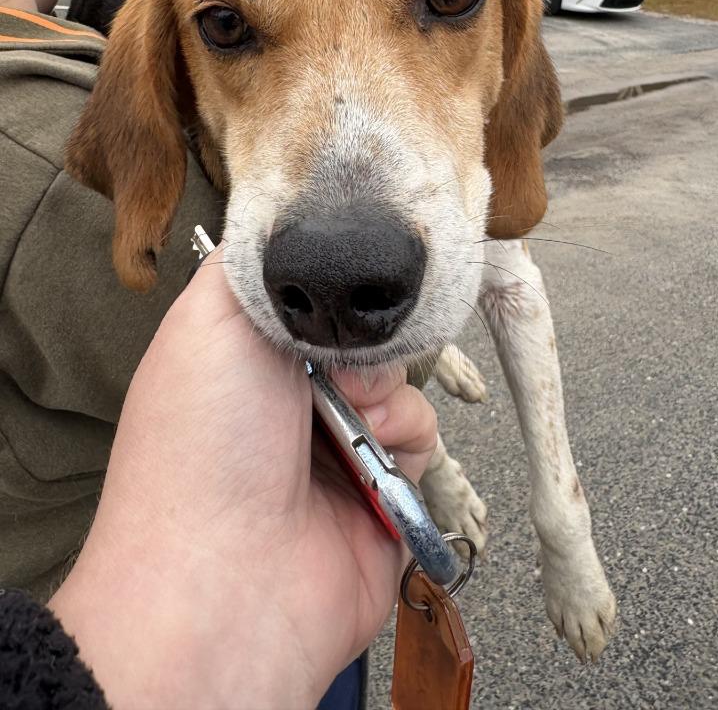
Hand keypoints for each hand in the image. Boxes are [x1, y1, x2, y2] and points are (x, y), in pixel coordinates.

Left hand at [49, 258, 437, 708]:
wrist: (227, 576)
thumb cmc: (202, 443)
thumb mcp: (209, 320)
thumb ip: (255, 263)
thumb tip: (293, 233)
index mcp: (246, 356)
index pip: (308, 296)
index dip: (327, 287)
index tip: (334, 286)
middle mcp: (291, 399)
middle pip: (361, 330)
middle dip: (360, 338)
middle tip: (332, 368)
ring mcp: (340, 445)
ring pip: (399, 376)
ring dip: (383, 390)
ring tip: (349, 419)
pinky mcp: (384, 489)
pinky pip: (422, 433)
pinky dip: (403, 437)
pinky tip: (370, 457)